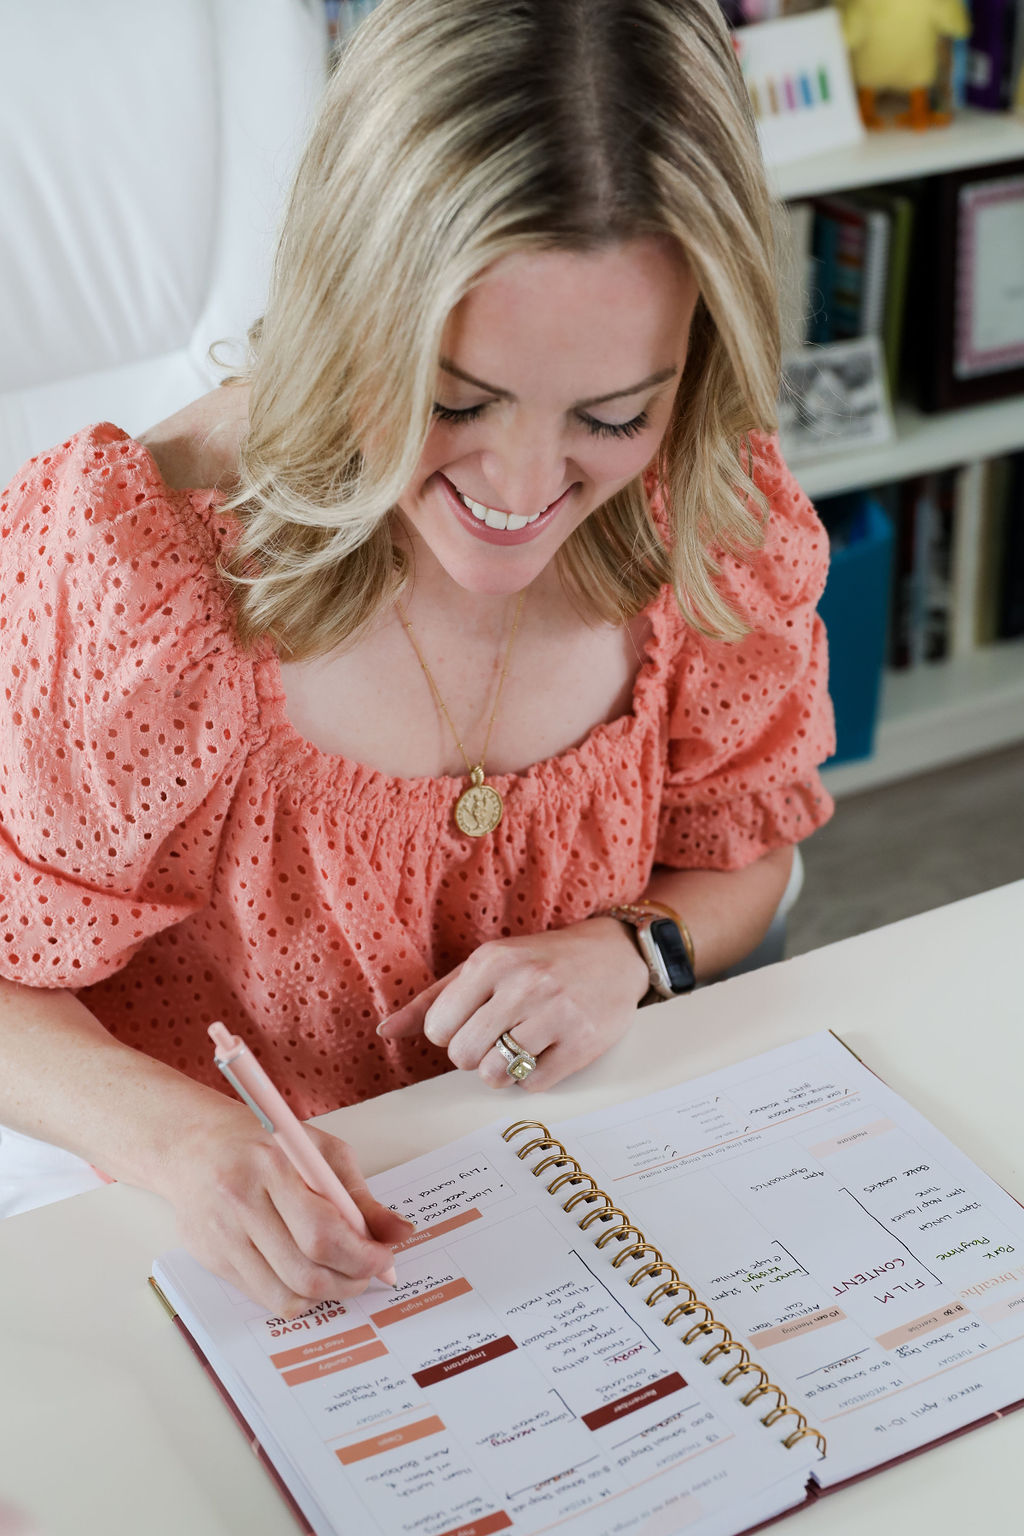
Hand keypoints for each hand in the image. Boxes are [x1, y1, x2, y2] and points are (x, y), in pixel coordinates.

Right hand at [154, 1098, 414, 1315]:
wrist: (194, 1145)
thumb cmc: (265, 1143)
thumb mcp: (320, 1153)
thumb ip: (360, 1197)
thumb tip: (401, 1233)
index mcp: (270, 1166)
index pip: (322, 1232)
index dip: (362, 1256)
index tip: (385, 1258)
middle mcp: (240, 1204)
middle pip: (305, 1271)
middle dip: (350, 1280)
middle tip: (370, 1272)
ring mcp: (221, 1237)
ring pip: (285, 1294)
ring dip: (326, 1295)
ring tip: (343, 1276)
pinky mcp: (211, 1261)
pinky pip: (264, 1298)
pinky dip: (297, 1297)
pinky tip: (310, 1277)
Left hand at [377, 918, 650, 1091]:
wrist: (613, 954)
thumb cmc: (539, 961)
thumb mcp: (484, 966)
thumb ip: (433, 999)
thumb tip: (385, 1032)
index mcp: (491, 960)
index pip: (437, 1027)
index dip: (449, 1034)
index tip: (471, 1023)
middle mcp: (523, 983)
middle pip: (463, 1055)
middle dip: (472, 1056)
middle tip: (493, 1040)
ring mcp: (556, 1013)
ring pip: (495, 1074)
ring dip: (499, 1072)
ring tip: (516, 1049)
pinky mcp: (582, 1042)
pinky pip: (533, 1085)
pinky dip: (532, 1079)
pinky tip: (544, 1053)